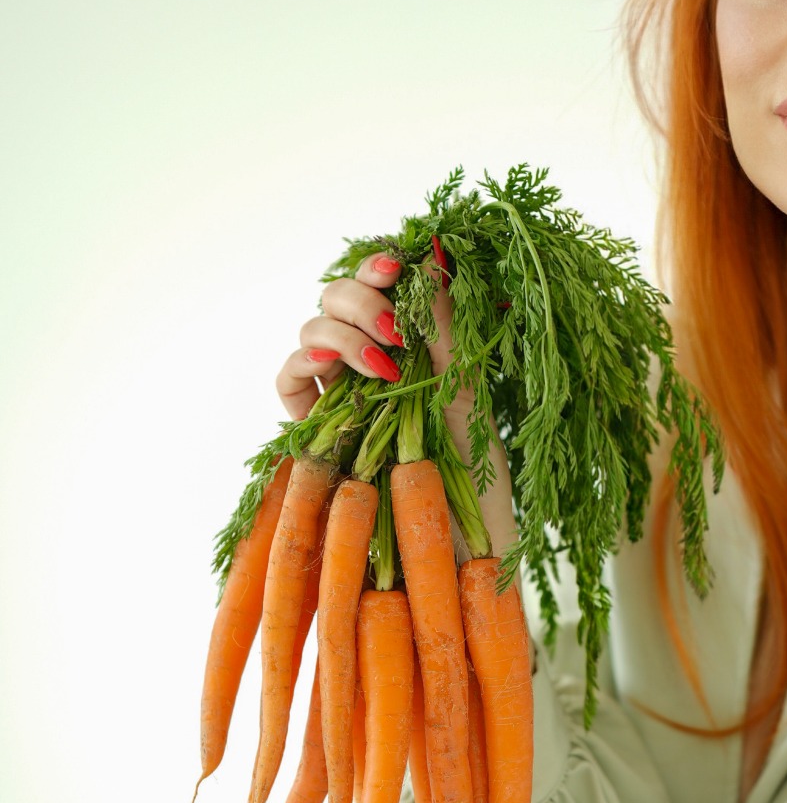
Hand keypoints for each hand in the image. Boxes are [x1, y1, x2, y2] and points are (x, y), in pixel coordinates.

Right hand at [275, 250, 517, 560]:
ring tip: (385, 367)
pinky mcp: (316, 433)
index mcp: (416, 348)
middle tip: (395, 326)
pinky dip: (303, 366)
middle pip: (339, 298)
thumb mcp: (468, 392)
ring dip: (341, 332)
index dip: (380, 266)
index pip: (382, 286)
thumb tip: (431, 248)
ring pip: (313, 331)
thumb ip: (444, 323)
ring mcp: (342, 396)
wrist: (463, 554)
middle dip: (361, 297)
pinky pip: (290, 384)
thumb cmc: (481, 481)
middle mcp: (375, 365)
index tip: (399, 266)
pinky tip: (331, 371)